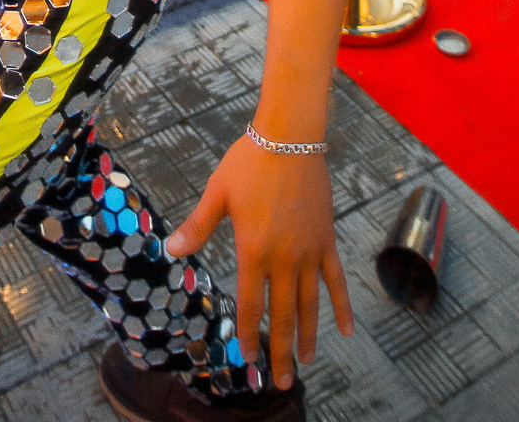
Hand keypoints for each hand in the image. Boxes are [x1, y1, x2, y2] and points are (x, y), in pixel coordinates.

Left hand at [166, 134, 353, 388]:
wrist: (290, 136)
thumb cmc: (249, 161)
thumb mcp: (217, 193)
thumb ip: (197, 226)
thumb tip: (171, 249)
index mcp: (254, 250)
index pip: (251, 305)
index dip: (249, 335)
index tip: (247, 360)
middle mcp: (284, 258)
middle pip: (283, 315)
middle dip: (280, 351)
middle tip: (282, 382)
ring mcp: (309, 251)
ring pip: (310, 304)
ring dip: (308, 336)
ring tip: (307, 362)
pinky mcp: (326, 241)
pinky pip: (336, 280)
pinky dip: (342, 306)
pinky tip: (347, 331)